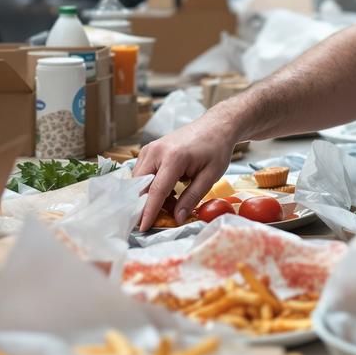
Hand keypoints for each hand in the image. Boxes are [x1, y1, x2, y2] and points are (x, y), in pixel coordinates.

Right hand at [131, 116, 236, 231]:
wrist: (216, 126)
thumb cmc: (216, 149)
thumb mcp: (210, 176)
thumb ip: (192, 197)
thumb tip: (177, 218)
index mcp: (174, 157)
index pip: (155, 190)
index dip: (148, 212)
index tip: (142, 228)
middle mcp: (156, 151)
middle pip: (140, 186)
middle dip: (146, 205)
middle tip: (162, 217)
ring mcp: (150, 148)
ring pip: (138, 180)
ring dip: (149, 195)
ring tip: (172, 201)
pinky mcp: (149, 150)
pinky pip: (142, 172)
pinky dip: (151, 185)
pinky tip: (169, 189)